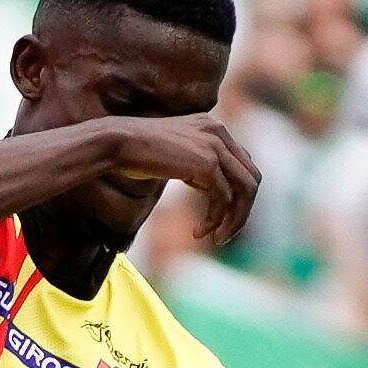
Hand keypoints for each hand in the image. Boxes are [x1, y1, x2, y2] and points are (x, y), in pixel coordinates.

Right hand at [103, 115, 261, 247]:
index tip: (221, 217)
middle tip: (224, 235)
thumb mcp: (177, 156)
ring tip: (217, 239)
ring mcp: (215, 145)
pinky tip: (197, 232)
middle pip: (251, 178)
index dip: (238, 196)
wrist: (117, 143)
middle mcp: (219, 132)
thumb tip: (218, 193)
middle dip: (242, 211)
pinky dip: (214, 220)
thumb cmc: (137, 154)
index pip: (243, 165)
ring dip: (235, 219)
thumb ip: (200, 166)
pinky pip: (224, 199)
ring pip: (245, 189)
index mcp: (214, 128)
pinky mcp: (206, 162)